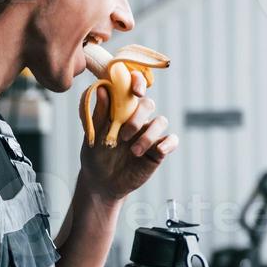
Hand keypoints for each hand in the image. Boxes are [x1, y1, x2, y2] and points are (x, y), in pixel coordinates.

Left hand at [79, 69, 178, 201]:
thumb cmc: (95, 155)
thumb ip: (100, 113)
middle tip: (123, 136)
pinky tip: (158, 150)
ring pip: (161, 121)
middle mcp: (138, 119)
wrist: (101, 183)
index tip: (136, 91)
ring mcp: (149, 134)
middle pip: (148, 105)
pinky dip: (168, 143)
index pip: (133, 90)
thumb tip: (101, 88)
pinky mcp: (158, 150)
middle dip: (138, 117)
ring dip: (148, 135)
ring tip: (133, 152)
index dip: (138, 84)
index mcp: (121, 111)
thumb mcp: (94, 135)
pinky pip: (172, 140)